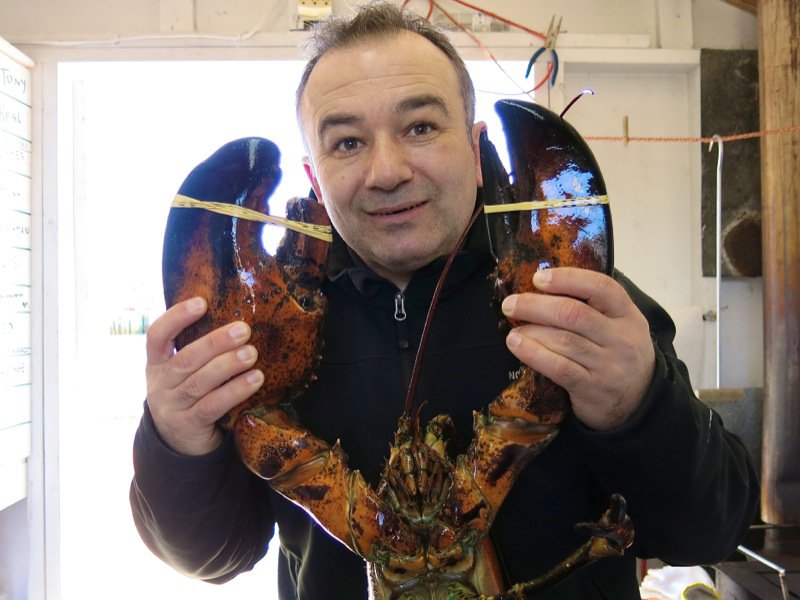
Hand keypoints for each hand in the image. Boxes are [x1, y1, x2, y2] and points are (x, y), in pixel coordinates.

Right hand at [145, 297, 264, 455]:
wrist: (179, 443)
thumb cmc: (189, 396)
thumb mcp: (182, 373)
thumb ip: (198, 351)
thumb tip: (236, 320)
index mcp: (157, 364)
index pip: (157, 336)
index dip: (176, 317)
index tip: (201, 302)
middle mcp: (160, 384)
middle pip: (185, 359)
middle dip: (215, 342)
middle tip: (243, 329)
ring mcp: (172, 406)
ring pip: (199, 382)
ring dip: (228, 365)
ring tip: (251, 353)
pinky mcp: (189, 425)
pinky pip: (212, 405)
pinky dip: (235, 391)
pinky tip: (256, 379)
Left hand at [501, 268, 654, 430]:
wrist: (638, 401)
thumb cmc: (617, 353)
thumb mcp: (618, 325)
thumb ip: (591, 307)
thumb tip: (541, 289)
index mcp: (627, 314)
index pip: (601, 287)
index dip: (567, 279)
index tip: (537, 278)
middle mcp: (621, 338)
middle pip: (573, 314)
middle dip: (535, 306)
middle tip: (510, 305)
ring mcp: (608, 365)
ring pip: (563, 340)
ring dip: (531, 331)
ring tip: (512, 328)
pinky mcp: (592, 388)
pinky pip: (559, 368)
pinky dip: (533, 354)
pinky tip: (517, 345)